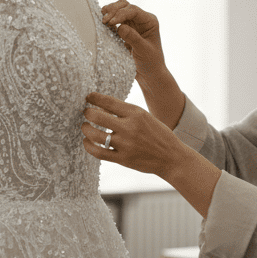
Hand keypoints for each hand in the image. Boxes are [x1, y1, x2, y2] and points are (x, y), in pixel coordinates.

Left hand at [81, 91, 221, 217]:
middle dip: (87, 112)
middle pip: (96, 116)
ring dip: (85, 128)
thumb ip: (126, 112)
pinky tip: (87, 142)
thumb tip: (102, 107)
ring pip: (94, 134)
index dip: (93, 98)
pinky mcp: (122, 159)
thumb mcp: (145, 117)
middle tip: (85, 112)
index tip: (88, 97)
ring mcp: (125, 144)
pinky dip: (88, 146)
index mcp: (136, 113)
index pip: (108, 101)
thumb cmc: (158, 135)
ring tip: (85, 126)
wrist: (171, 157)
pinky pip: (98, 152)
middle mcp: (129, 127)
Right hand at [100, 0, 185, 128]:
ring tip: (101, 19)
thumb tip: (120, 27)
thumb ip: (133, 38)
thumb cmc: (150, 63)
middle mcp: (142, 20)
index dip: (120, 14)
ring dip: (110, 13)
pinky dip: (108, 21)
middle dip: (114, 10)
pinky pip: (115, 21)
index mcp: (149, 21)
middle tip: (104, 20)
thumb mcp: (143, 51)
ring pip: (119, 11)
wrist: (150, 74)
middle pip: (125, 6)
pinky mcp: (125, 31)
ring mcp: (133, 24)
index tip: (110, 22)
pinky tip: (102, 24)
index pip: (133, 11)